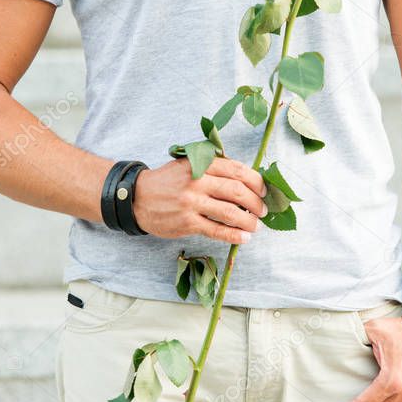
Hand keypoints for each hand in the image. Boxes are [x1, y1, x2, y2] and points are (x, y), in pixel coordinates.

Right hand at [132, 156, 267, 243]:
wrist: (138, 197)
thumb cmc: (169, 180)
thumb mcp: (189, 163)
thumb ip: (213, 166)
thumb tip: (245, 177)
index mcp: (201, 163)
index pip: (237, 170)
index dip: (256, 181)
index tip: (264, 190)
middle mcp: (198, 181)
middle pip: (237, 191)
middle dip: (256, 202)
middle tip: (263, 210)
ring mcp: (192, 203)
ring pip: (230, 212)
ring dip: (249, 221)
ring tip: (256, 226)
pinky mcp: (187, 222)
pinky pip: (216, 230)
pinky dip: (234, 235)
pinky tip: (244, 238)